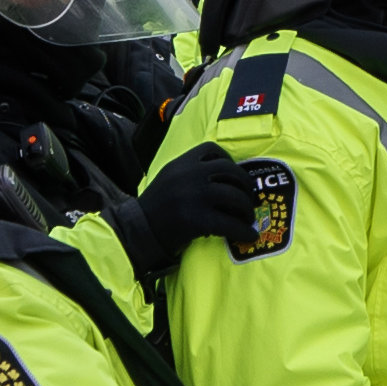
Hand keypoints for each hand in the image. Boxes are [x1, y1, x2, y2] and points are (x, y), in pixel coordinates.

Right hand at [115, 146, 268, 276]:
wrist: (138, 230)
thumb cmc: (155, 207)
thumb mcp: (169, 178)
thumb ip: (190, 172)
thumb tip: (223, 179)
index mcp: (182, 163)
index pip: (212, 150)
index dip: (229, 161)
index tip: (234, 175)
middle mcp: (190, 175)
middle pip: (231, 172)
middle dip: (245, 185)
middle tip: (248, 198)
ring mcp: (195, 196)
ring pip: (235, 197)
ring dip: (246, 208)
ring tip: (247, 217)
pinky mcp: (198, 219)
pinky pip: (230, 224)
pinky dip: (243, 230)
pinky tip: (249, 235)